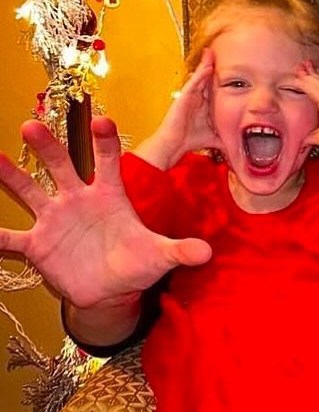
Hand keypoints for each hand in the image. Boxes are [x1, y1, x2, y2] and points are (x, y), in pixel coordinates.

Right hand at [0, 117, 211, 306]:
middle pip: (61, 166)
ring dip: (12, 176)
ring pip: (29, 191)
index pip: (108, 161)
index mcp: (109, 195)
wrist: (110, 290)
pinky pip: (12, 238)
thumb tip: (207, 252)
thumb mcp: (159, 256)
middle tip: (31, 126)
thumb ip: (180, 251)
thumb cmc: (135, 263)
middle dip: (48, 147)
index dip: (105, 142)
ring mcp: (54, 219)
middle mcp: (77, 199)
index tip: (102, 122)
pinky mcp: (38, 244)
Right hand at [138, 48, 220, 168]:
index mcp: (204, 105)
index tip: (230, 69)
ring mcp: (190, 96)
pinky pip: (194, 82)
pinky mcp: (184, 96)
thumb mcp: (216, 136)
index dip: (220, 78)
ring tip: (212, 53)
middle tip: (220, 53)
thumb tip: (242, 144)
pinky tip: (207, 66)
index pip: (213, 87)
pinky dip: (201, 74)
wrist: (176, 144)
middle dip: (212, 66)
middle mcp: (197, 98)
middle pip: (207, 78)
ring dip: (206, 65)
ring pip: (200, 77)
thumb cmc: (192, 140)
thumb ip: (228, 137)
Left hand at [295, 63, 318, 178]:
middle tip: (302, 65)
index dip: (317, 81)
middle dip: (313, 75)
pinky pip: (317, 91)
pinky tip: (300, 80)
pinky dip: (308, 85)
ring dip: (309, 77)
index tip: (309, 74)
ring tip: (299, 70)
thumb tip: (304, 141)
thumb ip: (312, 136)